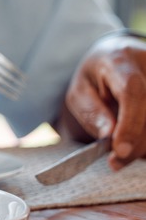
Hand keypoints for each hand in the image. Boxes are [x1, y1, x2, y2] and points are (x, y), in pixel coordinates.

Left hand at [65, 34, 145, 169]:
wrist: (118, 56)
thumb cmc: (95, 77)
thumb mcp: (80, 91)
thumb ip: (91, 111)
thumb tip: (108, 136)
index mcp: (119, 61)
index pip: (132, 91)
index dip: (129, 123)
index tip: (119, 149)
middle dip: (135, 143)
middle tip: (116, 162)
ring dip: (144, 145)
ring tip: (123, 154)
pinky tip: (136, 144)